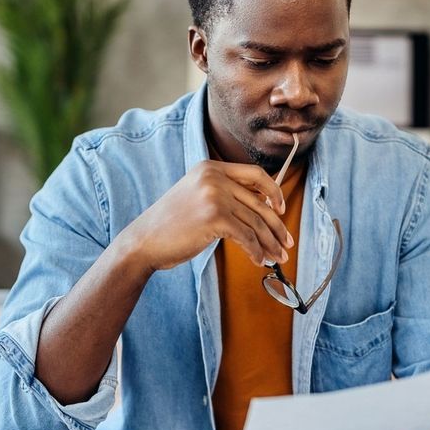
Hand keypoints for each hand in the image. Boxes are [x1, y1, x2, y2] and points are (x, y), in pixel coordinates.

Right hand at [115, 160, 292, 270]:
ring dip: (270, 243)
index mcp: (210, 168)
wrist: (144, 241)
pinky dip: (256, 251)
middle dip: (277, 227)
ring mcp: (215, 195)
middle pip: (260, 202)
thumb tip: (262, 207)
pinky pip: (247, 237)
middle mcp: (214, 177)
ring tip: (276, 257)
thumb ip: (224, 194)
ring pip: (256, 222)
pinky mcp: (215, 217)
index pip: (255, 173)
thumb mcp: (196, 197)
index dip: (274, 191)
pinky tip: (258, 260)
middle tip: (286, 243)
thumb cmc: (170, 225)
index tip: (281, 210)